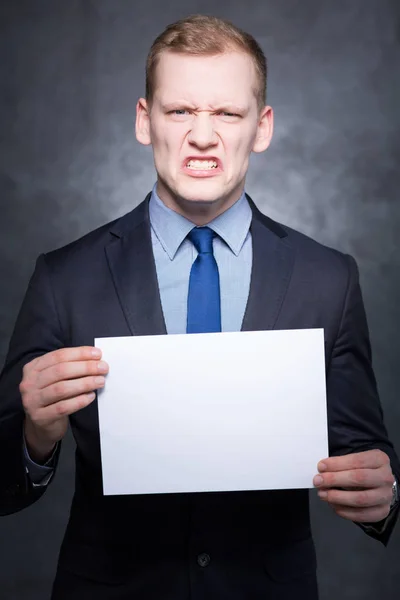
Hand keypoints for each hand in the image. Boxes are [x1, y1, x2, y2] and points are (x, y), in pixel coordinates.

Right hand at [21, 346, 107, 460]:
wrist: (42, 424)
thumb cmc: (53, 396)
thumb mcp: (55, 378)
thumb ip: (70, 367)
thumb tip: (95, 358)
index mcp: (33, 368)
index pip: (58, 356)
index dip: (79, 353)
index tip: (98, 354)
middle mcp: (29, 383)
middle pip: (61, 371)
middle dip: (85, 367)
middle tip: (103, 368)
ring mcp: (32, 401)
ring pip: (62, 389)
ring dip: (85, 383)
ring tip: (100, 381)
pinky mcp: (40, 417)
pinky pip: (63, 407)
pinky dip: (79, 401)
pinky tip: (91, 396)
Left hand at [313, 449, 394, 522]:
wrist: (379, 483)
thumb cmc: (362, 469)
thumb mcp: (355, 460)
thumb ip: (340, 464)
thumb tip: (322, 471)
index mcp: (379, 459)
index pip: (357, 461)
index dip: (337, 464)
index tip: (321, 466)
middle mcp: (386, 477)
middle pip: (359, 478)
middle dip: (335, 480)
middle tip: (318, 481)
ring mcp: (386, 496)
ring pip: (360, 498)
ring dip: (337, 497)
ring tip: (323, 494)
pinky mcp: (382, 511)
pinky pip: (362, 514)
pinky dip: (345, 511)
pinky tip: (333, 505)